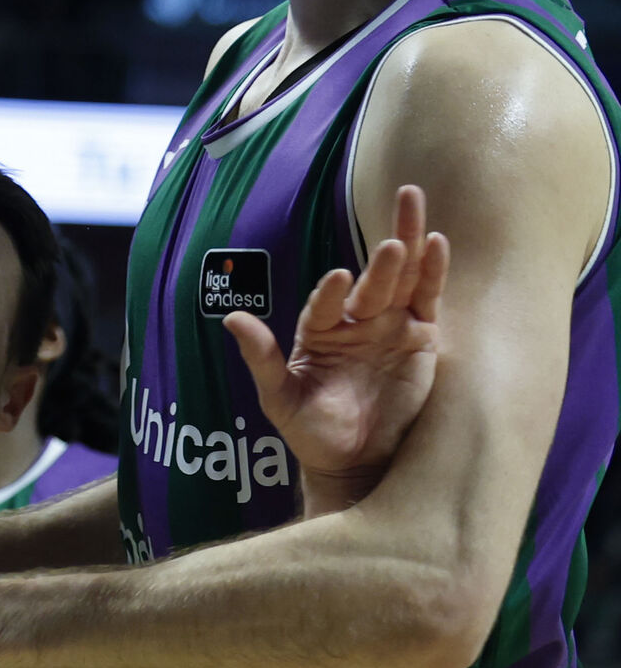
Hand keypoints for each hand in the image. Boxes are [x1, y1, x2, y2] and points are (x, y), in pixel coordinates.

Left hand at [225, 184, 448, 517]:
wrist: (353, 461)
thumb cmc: (310, 429)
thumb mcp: (280, 397)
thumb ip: (262, 357)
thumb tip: (231, 318)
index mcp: (319, 329)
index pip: (325, 304)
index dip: (331, 292)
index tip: (339, 279)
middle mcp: (355, 320)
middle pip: (371, 279)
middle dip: (382, 256)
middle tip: (392, 231)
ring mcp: (389, 325)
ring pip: (401, 278)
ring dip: (408, 243)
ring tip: (412, 207)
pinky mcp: (420, 338)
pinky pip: (427, 300)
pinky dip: (433, 273)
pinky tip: (437, 244)